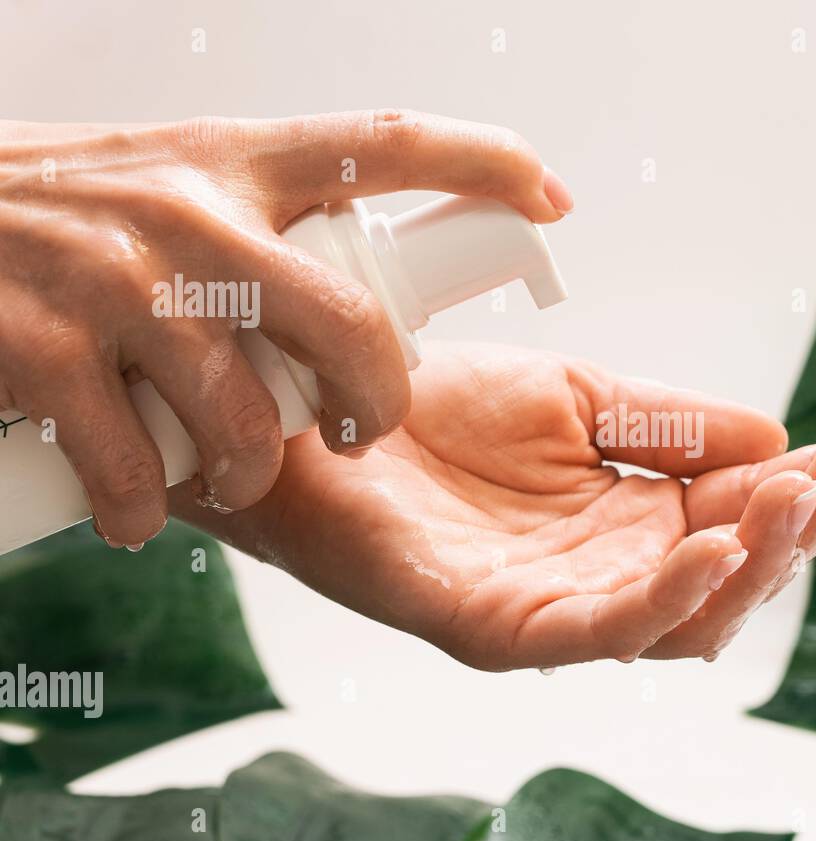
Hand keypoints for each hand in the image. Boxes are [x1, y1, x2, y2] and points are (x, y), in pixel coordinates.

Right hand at [0, 111, 572, 547]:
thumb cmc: (55, 208)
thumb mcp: (169, 179)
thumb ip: (258, 222)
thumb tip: (351, 289)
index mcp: (232, 160)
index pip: (383, 143)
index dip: (484, 163)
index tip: (552, 194)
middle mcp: (191, 213)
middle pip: (353, 324)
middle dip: (377, 401)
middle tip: (361, 431)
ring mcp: (121, 283)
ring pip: (253, 418)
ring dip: (253, 469)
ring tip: (231, 471)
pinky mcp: (50, 351)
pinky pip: (141, 470)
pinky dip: (143, 509)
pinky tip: (134, 504)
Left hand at [174, 344, 815, 669]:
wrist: (320, 413)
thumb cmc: (436, 412)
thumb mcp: (578, 399)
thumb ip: (672, 426)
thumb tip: (780, 440)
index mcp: (633, 522)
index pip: (748, 512)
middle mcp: (607, 576)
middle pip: (734, 575)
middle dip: (805, 524)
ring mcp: (557, 609)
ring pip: (685, 618)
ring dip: (752, 562)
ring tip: (797, 495)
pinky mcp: (499, 628)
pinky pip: (597, 632)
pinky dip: (664, 597)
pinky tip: (713, 545)